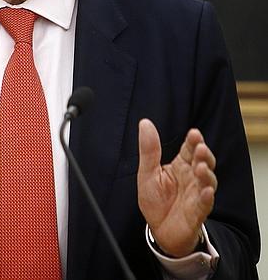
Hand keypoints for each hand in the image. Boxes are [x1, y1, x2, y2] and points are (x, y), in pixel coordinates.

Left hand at [137, 119, 216, 256]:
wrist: (158, 230)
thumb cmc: (155, 200)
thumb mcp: (147, 172)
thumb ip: (149, 149)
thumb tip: (145, 123)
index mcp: (180, 166)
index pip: (189, 149)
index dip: (193, 141)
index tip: (194, 133)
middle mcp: (192, 178)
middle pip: (203, 162)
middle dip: (203, 155)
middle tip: (200, 148)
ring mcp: (197, 194)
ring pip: (207, 181)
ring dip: (206, 174)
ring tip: (201, 167)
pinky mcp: (197, 212)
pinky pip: (205, 204)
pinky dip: (207, 198)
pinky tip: (206, 191)